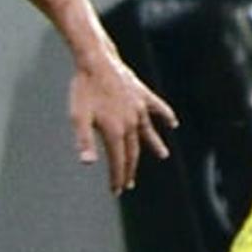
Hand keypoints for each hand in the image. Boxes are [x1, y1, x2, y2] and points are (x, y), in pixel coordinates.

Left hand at [70, 57, 177, 194]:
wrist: (95, 61)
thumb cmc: (83, 89)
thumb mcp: (78, 117)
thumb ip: (84, 141)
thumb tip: (87, 163)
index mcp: (115, 131)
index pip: (118, 161)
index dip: (117, 177)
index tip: (116, 190)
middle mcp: (131, 123)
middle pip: (132, 151)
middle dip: (129, 169)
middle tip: (128, 183)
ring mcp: (138, 108)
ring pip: (148, 132)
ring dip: (154, 145)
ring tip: (163, 155)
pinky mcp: (142, 94)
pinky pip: (157, 108)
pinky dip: (165, 115)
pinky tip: (173, 122)